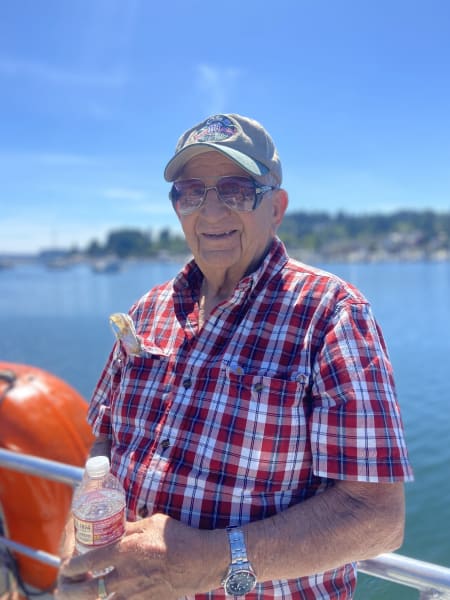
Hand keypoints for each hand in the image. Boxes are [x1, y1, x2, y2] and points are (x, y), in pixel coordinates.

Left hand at [55, 513, 226, 599]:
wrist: (202, 560)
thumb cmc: (177, 537)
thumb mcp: (150, 523)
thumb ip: (128, 528)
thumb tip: (111, 528)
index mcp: (127, 550)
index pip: (89, 561)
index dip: (72, 566)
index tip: (66, 567)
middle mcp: (127, 575)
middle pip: (89, 591)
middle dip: (71, 591)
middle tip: (63, 588)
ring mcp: (136, 593)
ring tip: (80, 598)